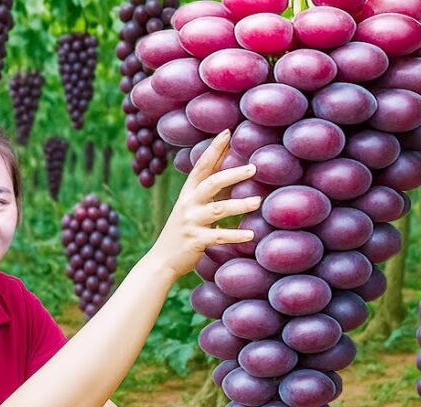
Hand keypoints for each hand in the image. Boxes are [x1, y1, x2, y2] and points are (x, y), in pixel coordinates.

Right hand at [151, 130, 261, 276]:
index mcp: (188, 193)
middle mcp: (188, 204)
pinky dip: (235, 235)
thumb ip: (210, 190)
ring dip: (239, 204)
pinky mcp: (196, 241)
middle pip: (211, 183)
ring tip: (258, 201)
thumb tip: (233, 169)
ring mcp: (191, 222)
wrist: (162, 260)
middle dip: (232, 173)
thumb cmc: (184, 231)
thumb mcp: (193, 207)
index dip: (214, 149)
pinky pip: (218, 236)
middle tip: (254, 167)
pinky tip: (251, 234)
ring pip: (217, 209)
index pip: (201, 166)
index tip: (228, 132)